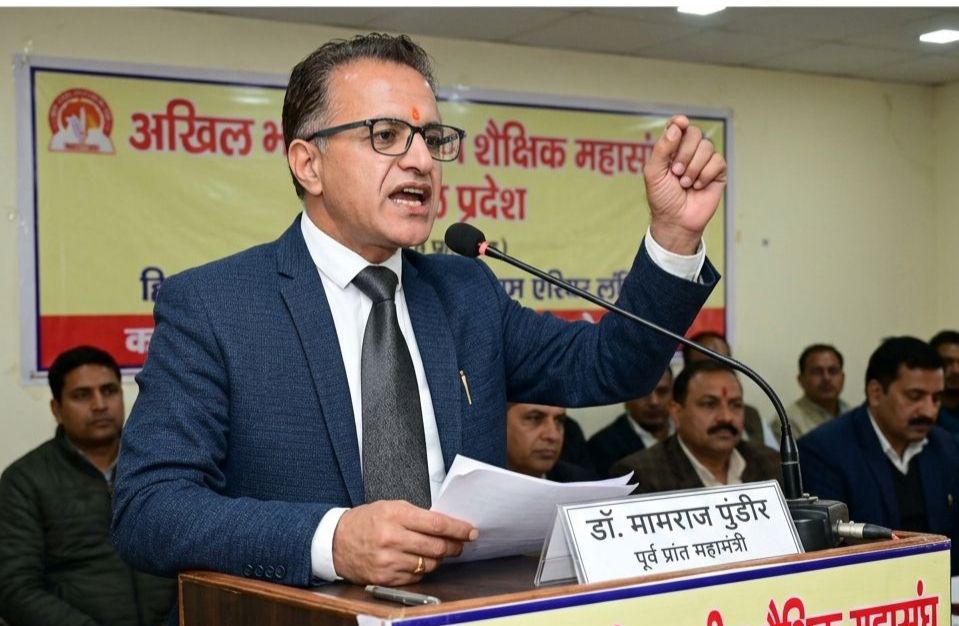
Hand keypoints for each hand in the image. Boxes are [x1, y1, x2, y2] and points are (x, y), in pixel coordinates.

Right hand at [331, 500, 477, 584]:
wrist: (336, 541)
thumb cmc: (366, 521)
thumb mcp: (390, 507)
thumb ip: (417, 515)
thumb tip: (446, 525)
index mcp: (395, 515)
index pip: (437, 524)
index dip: (458, 529)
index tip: (471, 531)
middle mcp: (392, 538)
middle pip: (436, 547)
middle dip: (454, 546)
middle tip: (459, 544)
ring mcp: (388, 560)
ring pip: (429, 564)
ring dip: (439, 559)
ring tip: (437, 552)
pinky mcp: (385, 577)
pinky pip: (416, 576)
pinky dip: (422, 569)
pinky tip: (419, 561)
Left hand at [644, 115, 726, 254]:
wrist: (676, 220)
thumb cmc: (662, 198)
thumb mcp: (654, 173)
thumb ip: (662, 149)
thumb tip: (676, 127)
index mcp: (671, 149)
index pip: (678, 126)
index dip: (680, 121)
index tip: (681, 123)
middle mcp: (688, 151)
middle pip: (694, 133)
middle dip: (684, 153)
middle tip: (676, 172)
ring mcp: (704, 161)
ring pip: (707, 146)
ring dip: (693, 167)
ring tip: (685, 183)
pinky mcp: (717, 172)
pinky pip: (718, 161)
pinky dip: (705, 174)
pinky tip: (698, 186)